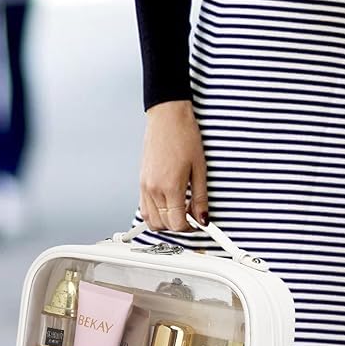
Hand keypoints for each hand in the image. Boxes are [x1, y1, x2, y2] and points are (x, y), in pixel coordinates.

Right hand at [139, 100, 207, 231]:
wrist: (167, 117)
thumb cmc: (184, 136)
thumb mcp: (200, 169)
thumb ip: (200, 198)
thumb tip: (203, 218)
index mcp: (170, 187)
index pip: (177, 224)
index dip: (190, 228)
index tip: (198, 224)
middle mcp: (153, 189)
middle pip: (164, 225)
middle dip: (179, 226)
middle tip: (192, 217)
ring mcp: (145, 186)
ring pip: (151, 220)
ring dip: (166, 222)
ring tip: (180, 211)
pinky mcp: (141, 182)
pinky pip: (145, 208)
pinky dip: (156, 214)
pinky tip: (168, 206)